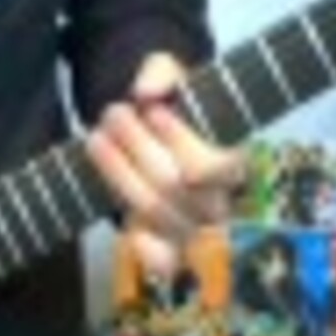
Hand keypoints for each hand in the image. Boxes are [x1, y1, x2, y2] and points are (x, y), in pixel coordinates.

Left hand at [87, 52, 245, 277]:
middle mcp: (226, 201)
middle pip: (178, 185)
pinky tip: (127, 225)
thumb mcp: (176, 82)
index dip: (182, 139)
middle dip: (138, 147)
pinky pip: (165, 262)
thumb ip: (163, 73)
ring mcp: (201, 230)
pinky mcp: (176, 251)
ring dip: (121, 175)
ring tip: (95, 139)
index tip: (150, 111)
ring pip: (157, 211)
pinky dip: (146, 247)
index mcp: (240, 161)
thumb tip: (147, 90)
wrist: (168, 144)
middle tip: (111, 113)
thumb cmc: (182, 114)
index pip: (219, 162)